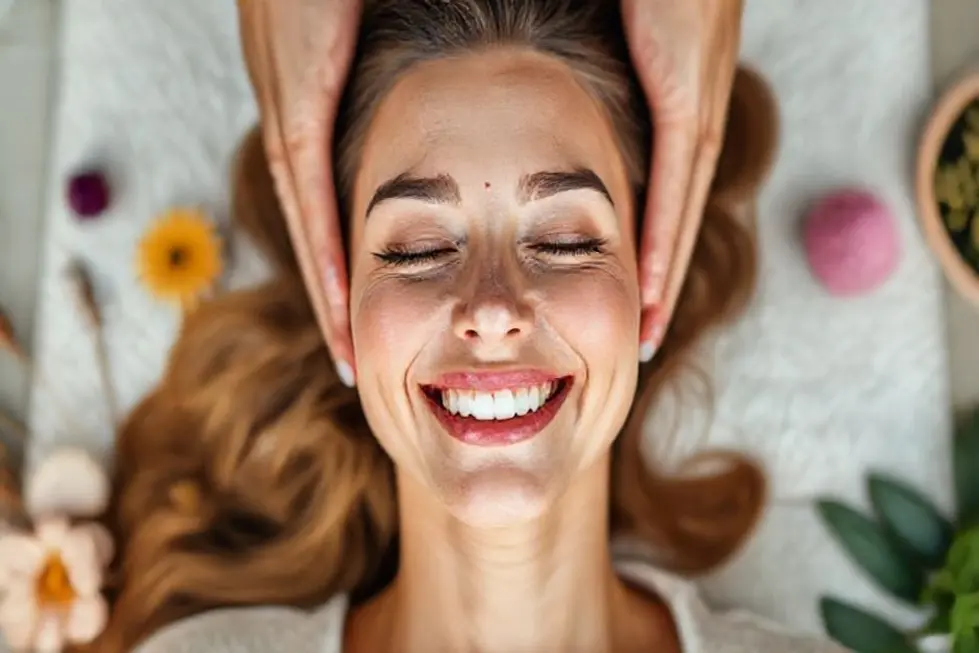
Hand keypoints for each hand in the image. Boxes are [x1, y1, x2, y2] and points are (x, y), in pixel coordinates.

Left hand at [236, 0, 361, 385]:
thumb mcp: (372, 25)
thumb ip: (397, 71)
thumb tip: (440, 98)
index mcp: (305, 95)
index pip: (322, 199)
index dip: (339, 262)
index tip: (362, 312)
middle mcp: (286, 110)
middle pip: (307, 224)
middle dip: (331, 299)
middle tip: (354, 359)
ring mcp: (286, 102)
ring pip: (303, 220)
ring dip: (326, 291)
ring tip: (350, 354)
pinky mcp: (297, 90)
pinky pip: (307, 184)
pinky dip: (321, 242)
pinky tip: (338, 292)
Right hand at [620, 0, 744, 360]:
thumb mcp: (624, 37)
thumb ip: (604, 81)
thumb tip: (560, 106)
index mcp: (685, 103)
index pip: (670, 193)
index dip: (655, 250)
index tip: (639, 297)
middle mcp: (700, 115)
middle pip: (681, 219)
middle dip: (663, 283)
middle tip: (646, 338)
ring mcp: (697, 108)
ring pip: (683, 215)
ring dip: (666, 279)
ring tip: (649, 333)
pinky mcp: (684, 97)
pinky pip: (675, 184)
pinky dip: (665, 239)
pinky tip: (653, 285)